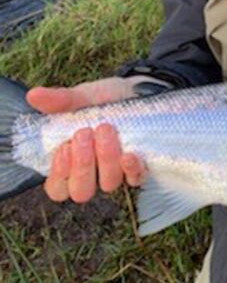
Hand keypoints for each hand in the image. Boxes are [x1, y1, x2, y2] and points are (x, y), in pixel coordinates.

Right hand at [26, 77, 147, 203]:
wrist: (134, 91)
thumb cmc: (100, 101)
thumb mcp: (80, 98)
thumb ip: (59, 101)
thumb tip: (33, 95)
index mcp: (69, 163)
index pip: (57, 188)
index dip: (59, 175)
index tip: (63, 148)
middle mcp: (92, 173)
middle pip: (82, 191)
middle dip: (82, 165)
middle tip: (84, 133)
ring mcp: (115, 172)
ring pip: (108, 183)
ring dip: (106, 158)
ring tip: (104, 128)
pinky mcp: (137, 167)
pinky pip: (135, 178)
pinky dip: (131, 169)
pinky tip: (129, 154)